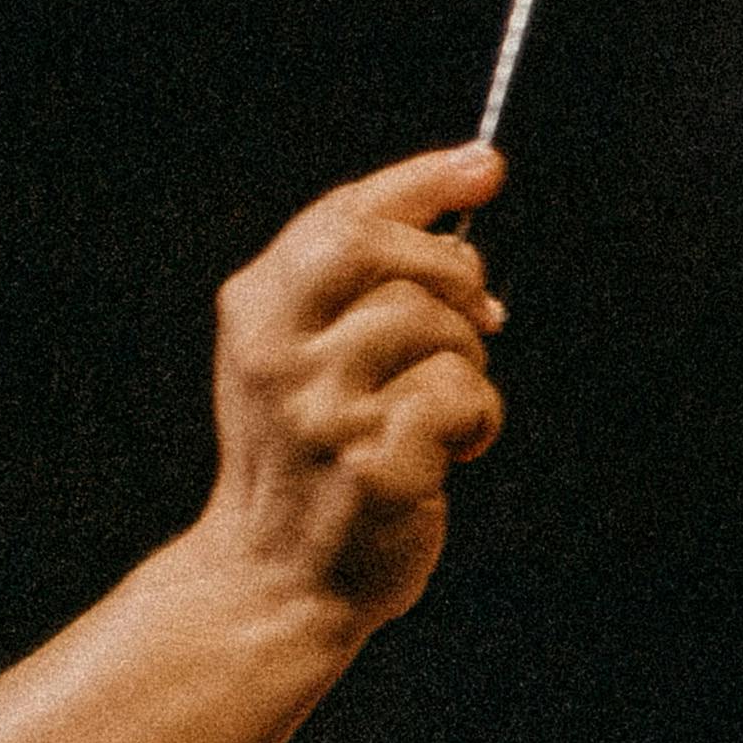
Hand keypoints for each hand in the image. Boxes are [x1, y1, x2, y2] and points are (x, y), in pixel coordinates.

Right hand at [201, 145, 510, 628]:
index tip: (485, 165)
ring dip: (469, 364)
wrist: (277, 577)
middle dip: (452, 279)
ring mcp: (324, 407)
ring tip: (443, 409)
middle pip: (391, 256)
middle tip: (472, 322)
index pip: (344, 218)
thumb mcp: (301, 356)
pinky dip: (480, 419)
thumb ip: (358, 282)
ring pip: (436, 328)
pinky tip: (455, 450)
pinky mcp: (377, 463)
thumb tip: (463, 193)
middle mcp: (280, 350)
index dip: (423, 183)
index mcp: (257, 309)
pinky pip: (463, 397)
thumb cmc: (308, 459)